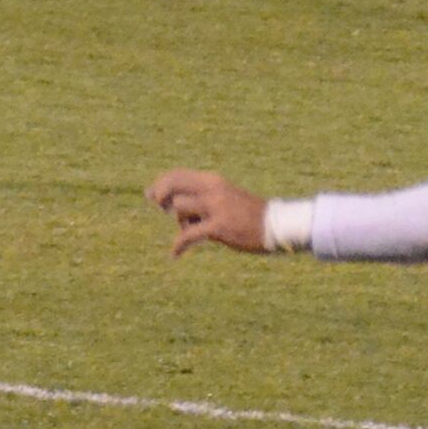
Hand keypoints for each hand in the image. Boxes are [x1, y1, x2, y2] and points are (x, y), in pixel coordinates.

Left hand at [146, 168, 270, 254]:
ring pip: (179, 208)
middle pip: (172, 183)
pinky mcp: (218, 227)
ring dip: (180, 222)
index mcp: (214, 180)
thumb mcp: (224, 197)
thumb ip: (202, 196)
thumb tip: (176, 202)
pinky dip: (178, 246)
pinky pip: (188, 235)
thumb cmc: (248, 214)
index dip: (160, 183)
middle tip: (161, 209)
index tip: (152, 194)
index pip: (177, 173)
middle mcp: (213, 189)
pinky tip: (175, 255)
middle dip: (161, 196)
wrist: (276, 225)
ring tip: (192, 231)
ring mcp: (216, 207)